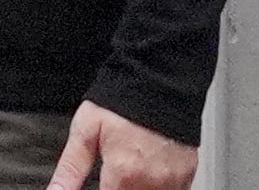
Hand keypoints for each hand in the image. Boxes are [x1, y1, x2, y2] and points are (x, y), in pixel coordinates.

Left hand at [48, 101, 196, 189]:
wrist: (160, 78)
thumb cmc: (124, 100)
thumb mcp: (86, 129)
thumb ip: (71, 168)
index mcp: (124, 173)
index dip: (103, 189)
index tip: (102, 181)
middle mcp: (152, 182)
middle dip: (119, 187)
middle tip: (116, 168)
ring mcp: (173, 180)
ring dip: (139, 187)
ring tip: (131, 166)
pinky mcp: (187, 174)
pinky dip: (159, 186)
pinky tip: (149, 169)